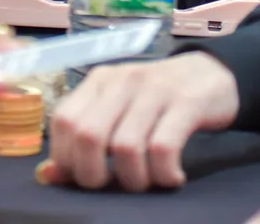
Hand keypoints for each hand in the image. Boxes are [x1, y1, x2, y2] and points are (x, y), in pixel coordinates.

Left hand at [41, 50, 238, 191]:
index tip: (87, 176)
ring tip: (148, 182)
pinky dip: (164, 174)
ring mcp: (155, 89)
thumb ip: (84, 138)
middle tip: (114, 185)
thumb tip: (47, 175)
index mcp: (99, 81)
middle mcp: (123, 80)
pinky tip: (173, 178)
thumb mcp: (118, 110)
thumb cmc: (158, 100)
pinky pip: (164, 147)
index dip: (67, 159)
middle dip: (95, 175)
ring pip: (126, 146)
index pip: (63, 121)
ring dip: (134, 179)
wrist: (213, 73)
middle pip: (89, 135)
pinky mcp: (187, 101)